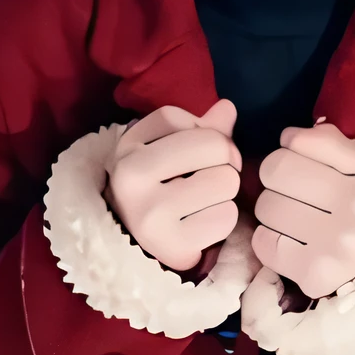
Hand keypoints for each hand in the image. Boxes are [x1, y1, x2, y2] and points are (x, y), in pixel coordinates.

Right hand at [107, 100, 240, 272]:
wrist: (136, 247)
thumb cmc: (159, 189)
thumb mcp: (166, 151)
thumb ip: (201, 128)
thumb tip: (228, 107)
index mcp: (126, 147)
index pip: (176, 117)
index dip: (201, 129)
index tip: (201, 149)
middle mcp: (131, 176)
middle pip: (214, 145)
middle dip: (224, 160)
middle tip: (210, 177)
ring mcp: (149, 212)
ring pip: (226, 181)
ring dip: (226, 192)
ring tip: (204, 201)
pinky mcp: (170, 244)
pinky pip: (226, 217)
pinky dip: (223, 219)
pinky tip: (203, 224)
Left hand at [253, 122, 354, 299]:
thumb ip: (326, 140)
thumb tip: (289, 138)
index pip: (298, 141)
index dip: (290, 148)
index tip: (302, 162)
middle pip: (275, 169)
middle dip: (276, 180)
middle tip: (293, 193)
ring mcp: (339, 244)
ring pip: (266, 206)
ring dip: (271, 211)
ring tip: (294, 219)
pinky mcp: (316, 274)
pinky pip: (262, 242)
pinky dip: (268, 240)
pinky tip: (290, 242)